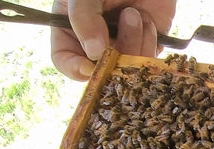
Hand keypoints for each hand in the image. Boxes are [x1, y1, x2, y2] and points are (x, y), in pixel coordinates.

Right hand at [50, 0, 175, 80]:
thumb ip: (83, 18)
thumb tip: (95, 53)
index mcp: (72, 30)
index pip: (65, 60)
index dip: (74, 68)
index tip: (88, 67)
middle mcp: (96, 43)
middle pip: (99, 71)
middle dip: (111, 58)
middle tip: (116, 42)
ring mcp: (122, 46)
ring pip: (126, 68)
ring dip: (131, 40)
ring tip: (132, 13)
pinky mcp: (147, 45)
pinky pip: (147, 59)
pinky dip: (148, 38)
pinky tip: (145, 18)